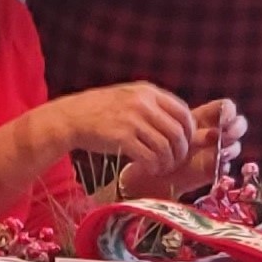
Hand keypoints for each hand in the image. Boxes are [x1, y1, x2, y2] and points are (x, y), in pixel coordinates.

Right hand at [50, 82, 197, 174]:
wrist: (72, 117)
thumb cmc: (101, 110)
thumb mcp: (129, 97)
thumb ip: (152, 105)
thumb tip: (178, 122)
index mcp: (148, 92)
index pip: (182, 111)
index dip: (189, 131)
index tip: (185, 143)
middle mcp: (143, 103)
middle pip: (177, 131)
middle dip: (181, 151)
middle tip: (176, 161)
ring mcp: (132, 120)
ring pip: (165, 146)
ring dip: (167, 162)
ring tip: (162, 167)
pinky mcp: (122, 138)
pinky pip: (149, 156)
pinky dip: (154, 166)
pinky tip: (150, 169)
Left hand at [124, 98, 247, 197]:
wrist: (155, 170)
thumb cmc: (161, 144)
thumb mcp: (174, 130)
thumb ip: (192, 128)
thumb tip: (212, 133)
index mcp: (208, 118)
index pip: (228, 108)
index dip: (229, 112)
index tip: (223, 119)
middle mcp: (217, 133)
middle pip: (240, 125)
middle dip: (236, 130)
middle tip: (224, 136)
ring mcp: (218, 151)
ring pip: (236, 146)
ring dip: (231, 148)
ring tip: (220, 152)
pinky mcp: (216, 169)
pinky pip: (227, 167)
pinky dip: (223, 166)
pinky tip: (215, 166)